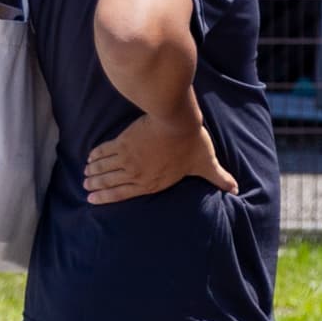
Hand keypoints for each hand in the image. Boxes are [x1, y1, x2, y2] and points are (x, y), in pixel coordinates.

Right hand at [86, 108, 233, 203]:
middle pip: (110, 182)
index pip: (124, 194)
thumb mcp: (206, 163)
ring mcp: (127, 159)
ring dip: (93, 172)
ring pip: (104, 168)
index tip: (93, 199)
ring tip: (85, 174)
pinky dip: (96, 155)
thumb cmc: (191, 143)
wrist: (175, 121)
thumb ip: (218, 177)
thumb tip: (236, 188)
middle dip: (97, 185)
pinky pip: (104, 152)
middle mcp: (136, 174)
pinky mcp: (122, 142)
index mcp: (152, 182)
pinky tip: (90, 157)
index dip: (107, 197)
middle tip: (86, 187)